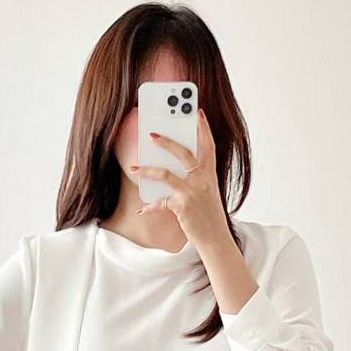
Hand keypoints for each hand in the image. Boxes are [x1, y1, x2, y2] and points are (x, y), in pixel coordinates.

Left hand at [130, 107, 230, 250]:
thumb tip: (171, 167)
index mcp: (210, 174)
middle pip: (184, 153)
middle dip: (167, 142)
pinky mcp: (181, 206)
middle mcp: (202, 180)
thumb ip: (195, 178)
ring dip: (148, 170)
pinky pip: (160, 203)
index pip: (209, 145)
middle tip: (152, 133)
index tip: (198, 112)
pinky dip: (150, 207)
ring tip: (135, 168)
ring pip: (166, 174)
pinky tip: (142, 209)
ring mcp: (192, 192)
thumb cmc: (209, 214)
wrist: (216, 238)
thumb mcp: (207, 192)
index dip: (204, 128)